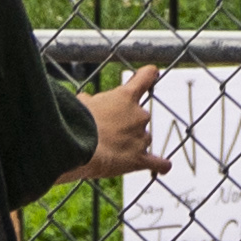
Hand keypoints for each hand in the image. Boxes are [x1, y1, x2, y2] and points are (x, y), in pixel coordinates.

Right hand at [74, 65, 173, 181]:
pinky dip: (160, 165)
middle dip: (125, 123)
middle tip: (104, 131)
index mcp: (126, 96)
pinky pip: (156, 163)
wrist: (79, 147)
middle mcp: (139, 115)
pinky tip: (163, 167)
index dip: (148, 75)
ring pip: (142, 138)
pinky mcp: (139, 159)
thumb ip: (91, 102)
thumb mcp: (82, 103)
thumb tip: (88, 102)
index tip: (152, 73)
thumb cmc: (77, 121)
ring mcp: (141, 138)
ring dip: (131, 143)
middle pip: (140, 116)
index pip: (146, 76)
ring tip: (110, 151)